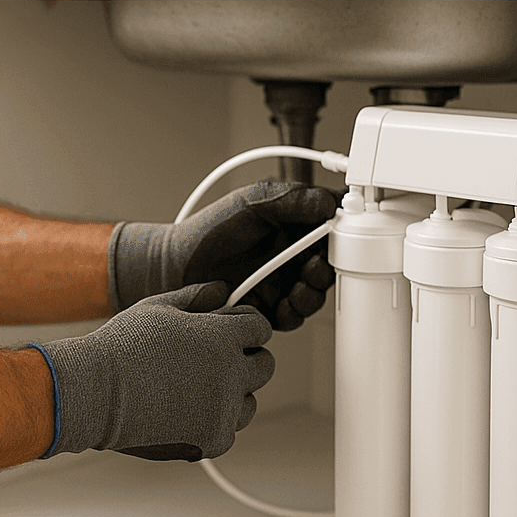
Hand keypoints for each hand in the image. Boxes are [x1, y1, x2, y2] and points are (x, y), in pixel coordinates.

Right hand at [36, 282, 272, 460]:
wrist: (93, 393)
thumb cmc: (122, 346)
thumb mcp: (159, 307)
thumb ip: (198, 296)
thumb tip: (223, 289)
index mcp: (223, 337)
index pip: (260, 327)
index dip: (245, 326)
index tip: (229, 331)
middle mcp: (231, 375)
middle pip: (264, 366)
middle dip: (245, 359)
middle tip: (212, 360)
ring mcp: (224, 411)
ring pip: (250, 402)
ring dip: (233, 394)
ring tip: (195, 388)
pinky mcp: (213, 440)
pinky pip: (229, 430)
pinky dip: (213, 422)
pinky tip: (184, 410)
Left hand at [110, 180, 338, 330]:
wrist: (173, 267)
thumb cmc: (207, 231)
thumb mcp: (250, 203)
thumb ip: (290, 200)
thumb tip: (327, 201)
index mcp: (291, 224)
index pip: (330, 227)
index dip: (342, 231)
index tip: (343, 232)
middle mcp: (290, 254)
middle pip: (329, 264)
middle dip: (328, 266)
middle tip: (315, 263)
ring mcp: (282, 282)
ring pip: (315, 292)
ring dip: (314, 291)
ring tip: (300, 284)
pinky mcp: (270, 308)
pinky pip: (294, 315)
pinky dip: (294, 311)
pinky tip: (284, 303)